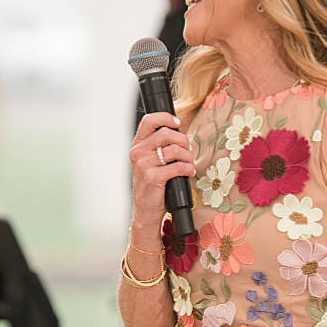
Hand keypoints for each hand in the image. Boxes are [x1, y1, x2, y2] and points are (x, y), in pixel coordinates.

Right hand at [130, 111, 195, 230]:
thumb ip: (160, 146)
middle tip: (188, 152)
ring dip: (188, 157)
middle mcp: (138, 153)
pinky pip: (178, 167)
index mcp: (138, 145)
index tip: (178, 124)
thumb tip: (180, 133)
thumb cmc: (154, 184)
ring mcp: (144, 165)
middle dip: (184, 141)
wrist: (146, 209)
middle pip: (166, 133)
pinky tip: (188, 173)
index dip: (166, 118)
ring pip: (175, 150)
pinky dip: (188, 169)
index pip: (149, 121)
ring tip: (189, 165)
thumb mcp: (152, 161)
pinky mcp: (153, 178)